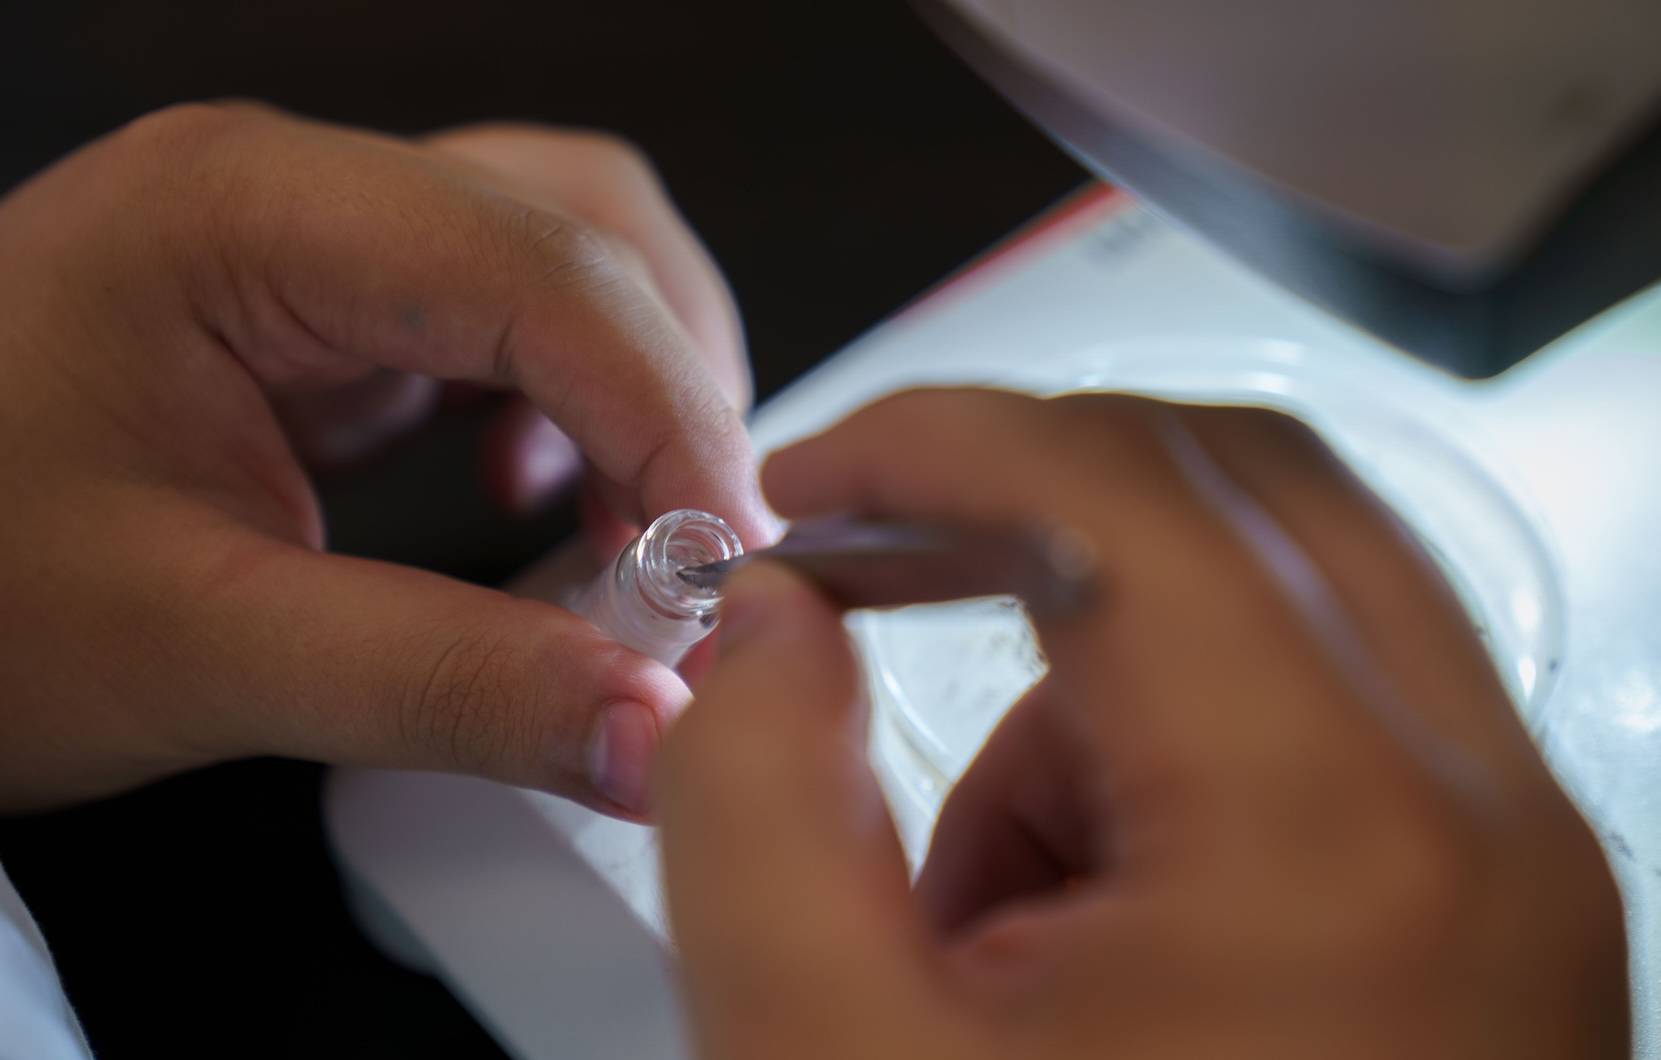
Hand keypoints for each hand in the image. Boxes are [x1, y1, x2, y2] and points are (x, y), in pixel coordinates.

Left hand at [0, 103, 775, 814]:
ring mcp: (291, 232)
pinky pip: (487, 311)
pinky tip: (530, 495)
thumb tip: (656, 733)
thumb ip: (443, 684)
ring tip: (625, 534)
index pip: (532, 264)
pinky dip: (556, 399)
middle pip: (572, 219)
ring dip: (624, 384)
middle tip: (689, 555)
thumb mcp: (198, 652)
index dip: (665, 409)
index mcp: (238, 211)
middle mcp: (279, 183)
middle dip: (666, 383)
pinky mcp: (300, 300)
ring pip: (550, 249)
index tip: (727, 562)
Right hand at [660, 389, 1625, 1057]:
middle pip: (1229, 494)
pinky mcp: (1501, 926)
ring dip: (1085, 698)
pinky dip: (1166, 784)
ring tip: (975, 927)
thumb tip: (766, 630)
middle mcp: (1476, 818)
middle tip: (859, 581)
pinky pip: (1317, 735)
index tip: (802, 486)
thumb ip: (750, 795)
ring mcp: (1515, 871)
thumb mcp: (823, 1059)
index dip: (927, 439)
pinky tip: (1075, 971)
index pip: (1120, 479)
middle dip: (1009, 524)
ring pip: (1271, 611)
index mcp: (1326, 830)